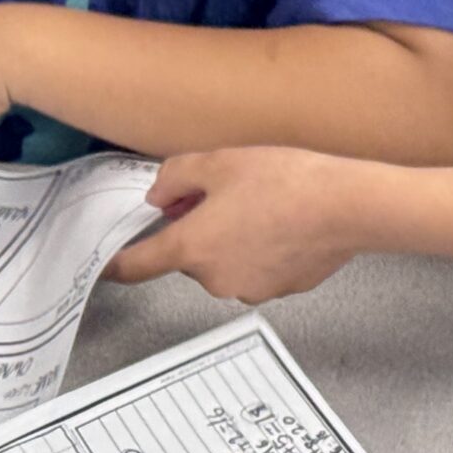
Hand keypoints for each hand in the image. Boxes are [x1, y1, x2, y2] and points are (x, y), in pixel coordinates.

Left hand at [105, 148, 372, 304]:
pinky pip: (256, 267)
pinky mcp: (281, 290)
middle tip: (223, 193)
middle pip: (190, 255)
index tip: (106, 265)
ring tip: (262, 204)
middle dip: (197, 228)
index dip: (118, 264)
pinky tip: (283, 221)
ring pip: (224, 261)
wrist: (345, 206)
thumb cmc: (283, 181)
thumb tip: (160, 195)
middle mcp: (216, 278)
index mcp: (192, 248)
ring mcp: (250, 289)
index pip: (138, 266)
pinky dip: (261, 249)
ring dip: (230, 239)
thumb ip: (175, 178)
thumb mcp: (217, 162)